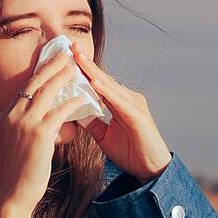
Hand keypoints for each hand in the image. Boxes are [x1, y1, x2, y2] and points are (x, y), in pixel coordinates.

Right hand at [0, 50, 86, 217]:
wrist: (14, 192)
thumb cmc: (17, 172)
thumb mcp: (14, 143)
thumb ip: (23, 127)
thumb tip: (37, 118)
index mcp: (6, 116)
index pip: (25, 87)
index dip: (40, 72)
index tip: (51, 61)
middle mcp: (13, 115)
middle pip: (35, 83)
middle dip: (51, 65)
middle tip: (65, 52)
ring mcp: (25, 123)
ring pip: (46, 92)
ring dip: (63, 77)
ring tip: (76, 67)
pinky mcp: (39, 134)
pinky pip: (59, 111)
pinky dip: (71, 102)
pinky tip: (82, 96)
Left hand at [70, 42, 171, 182]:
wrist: (150, 171)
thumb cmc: (129, 152)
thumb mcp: (103, 136)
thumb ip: (91, 122)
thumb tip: (72, 112)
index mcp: (119, 102)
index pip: (97, 83)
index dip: (82, 70)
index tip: (67, 57)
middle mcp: (128, 99)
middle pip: (103, 78)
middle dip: (86, 63)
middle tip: (71, 46)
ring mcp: (134, 105)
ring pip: (110, 86)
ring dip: (93, 72)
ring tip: (78, 58)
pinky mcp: (138, 116)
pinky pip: (120, 101)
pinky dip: (107, 92)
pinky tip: (94, 83)